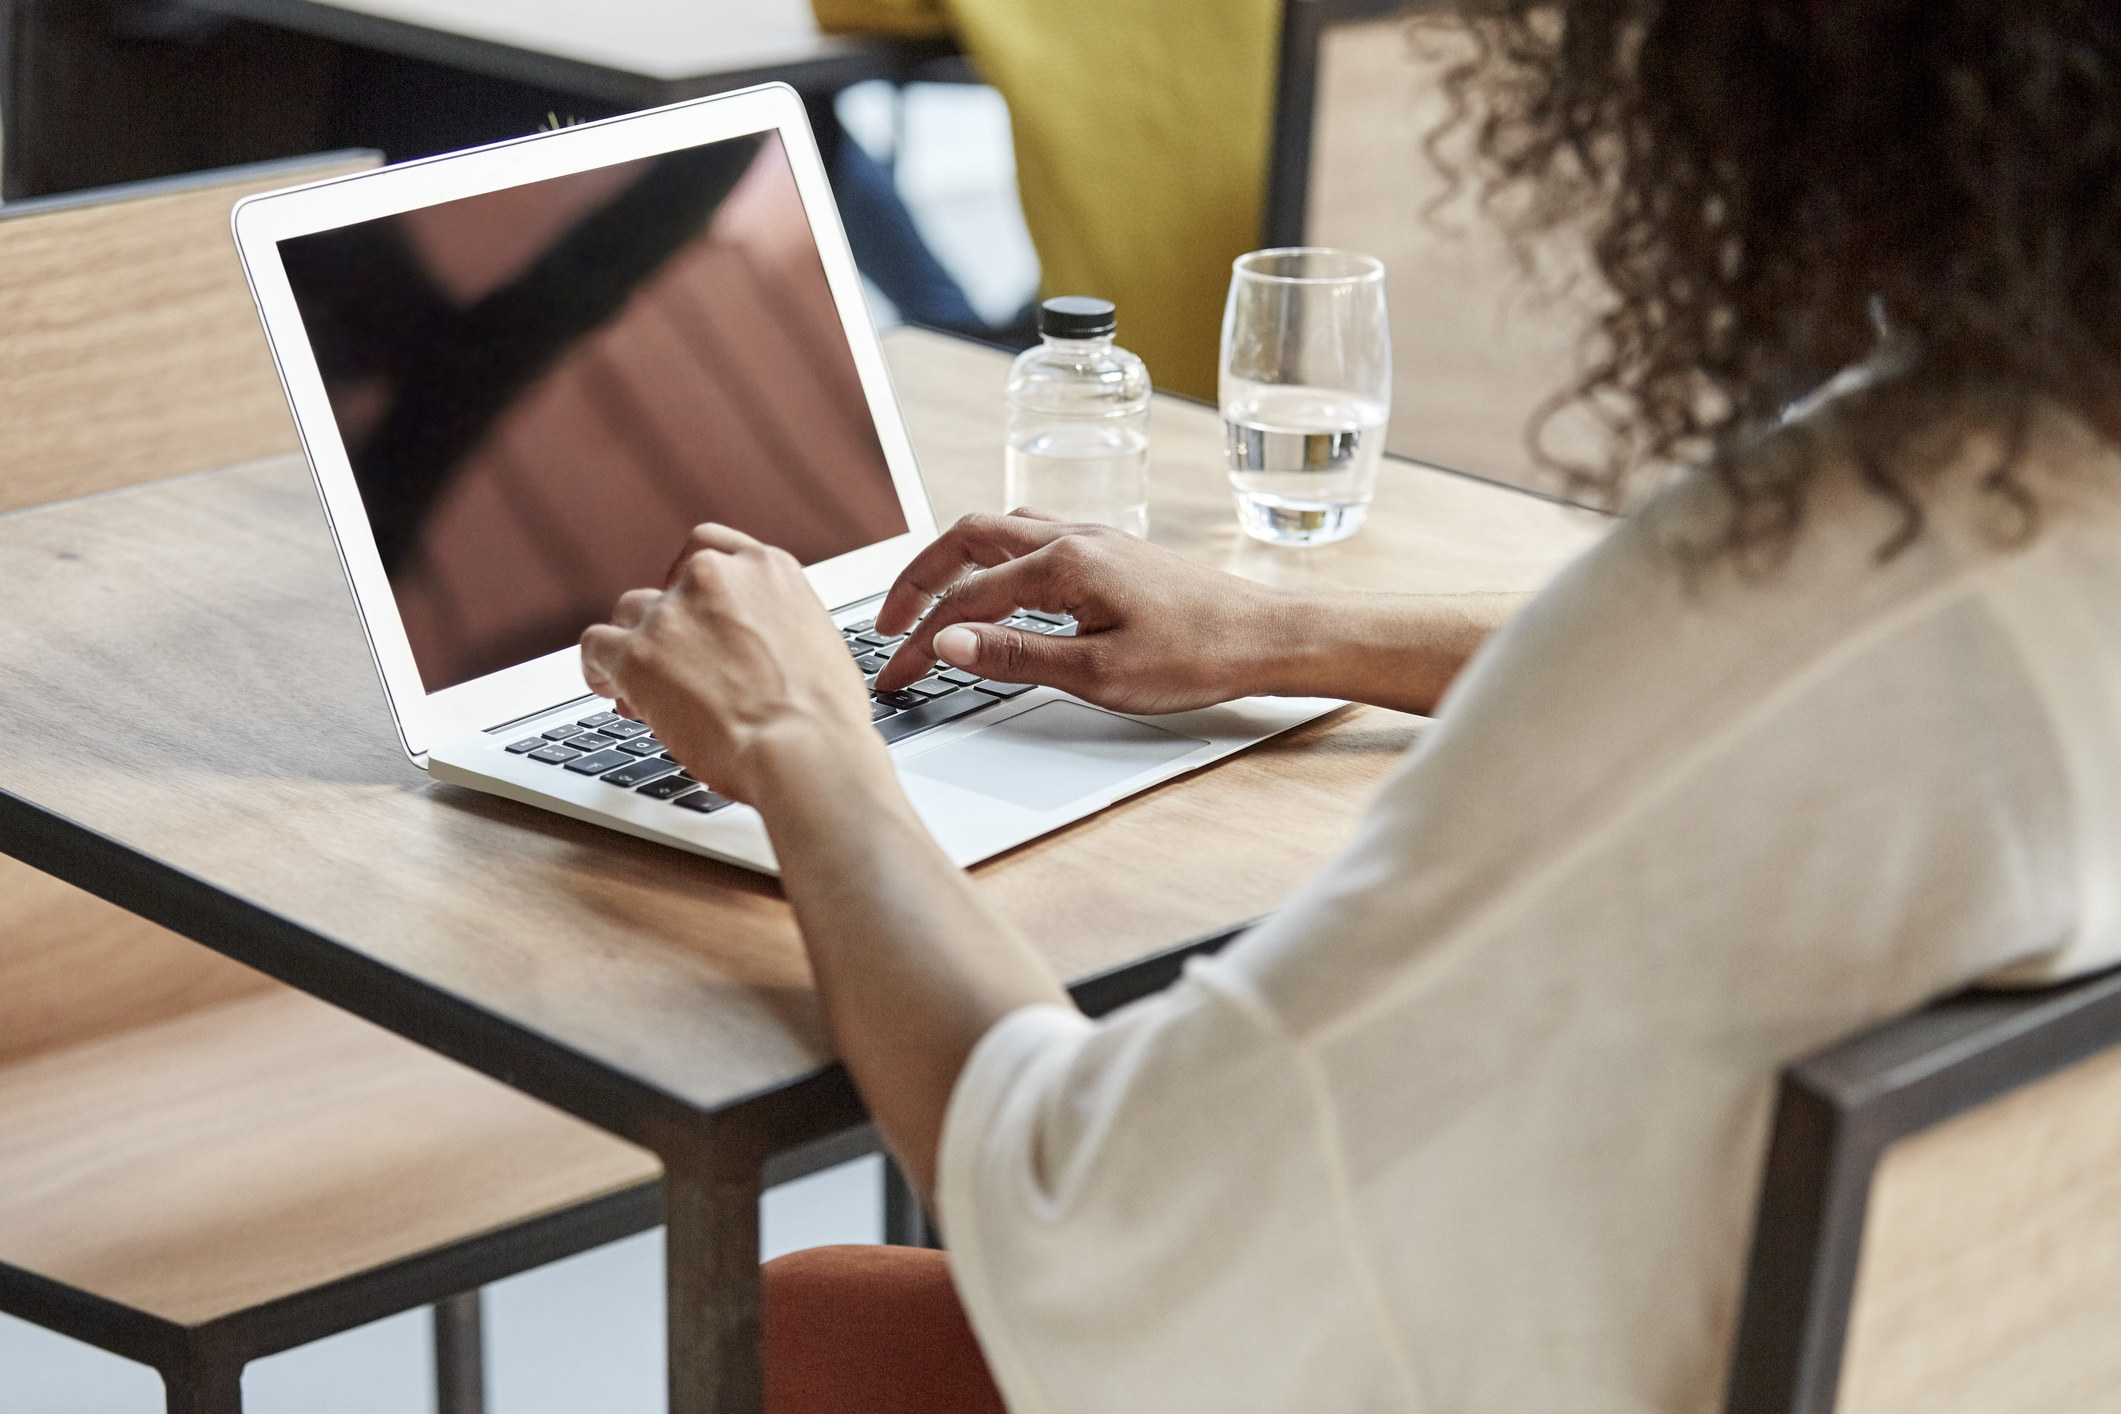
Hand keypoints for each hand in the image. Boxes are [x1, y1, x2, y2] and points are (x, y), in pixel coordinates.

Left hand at [579, 523, 888, 804]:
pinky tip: (610, 688)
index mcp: (768, 569)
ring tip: (641, 683)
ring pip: (631, 613)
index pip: (710, 547)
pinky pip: (596, 646)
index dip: (692, 579)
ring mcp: (671, 613)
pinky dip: (600, 667)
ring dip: (637, 644)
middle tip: (675, 661)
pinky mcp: (636, 654)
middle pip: (668, 586)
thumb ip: (778, 626)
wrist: (804, 749)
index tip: (690, 604)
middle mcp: (715, 576)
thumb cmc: (824, 717)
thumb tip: (759, 651)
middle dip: (670, 623)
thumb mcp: (820, 642)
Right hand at [872, 511, 1284, 713]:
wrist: (1267, 638)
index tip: (895, 674)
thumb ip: (1015, 655)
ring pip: (1001, 531)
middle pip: (969, 538)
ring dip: (956, 561)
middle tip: (889, 624)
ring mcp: (1095, 539)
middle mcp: (1075, 536)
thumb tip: (946, 644)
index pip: (967, 600)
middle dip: (918, 578)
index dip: (920, 638)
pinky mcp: (1111, 553)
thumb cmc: (1197, 656)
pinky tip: (997, 592)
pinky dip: (993, 561)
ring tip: (929, 602)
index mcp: (1066, 563)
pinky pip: (1032, 540)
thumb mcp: (1098, 672)